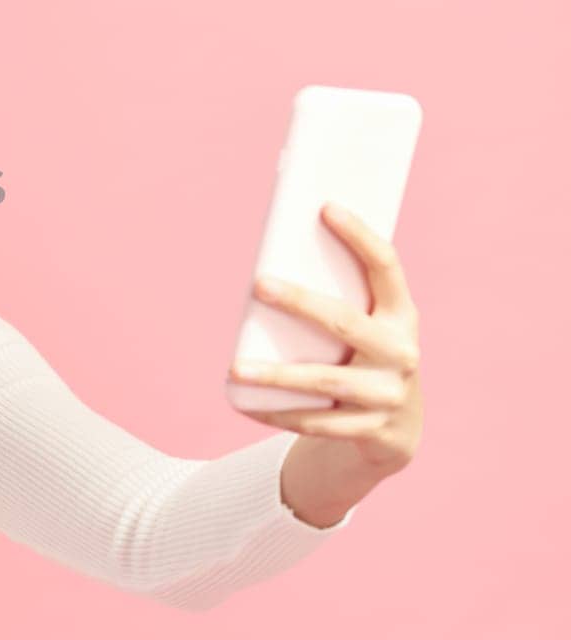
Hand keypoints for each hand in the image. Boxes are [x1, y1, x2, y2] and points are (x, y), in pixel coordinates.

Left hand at [228, 201, 422, 476]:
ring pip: (325, 381)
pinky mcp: (374, 432)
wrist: (398, 431)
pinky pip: (317, 423)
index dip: (360, 236)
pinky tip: (245, 404)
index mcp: (403, 316)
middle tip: (258, 283)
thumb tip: (274, 259)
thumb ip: (338, 299)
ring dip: (277, 375)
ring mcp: (390, 394)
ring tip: (235, 368)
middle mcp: (403, 353)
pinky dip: (279, 413)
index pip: (386, 267)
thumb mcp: (368, 328)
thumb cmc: (365, 359)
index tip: (325, 207)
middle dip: (300, 302)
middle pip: (345, 322)